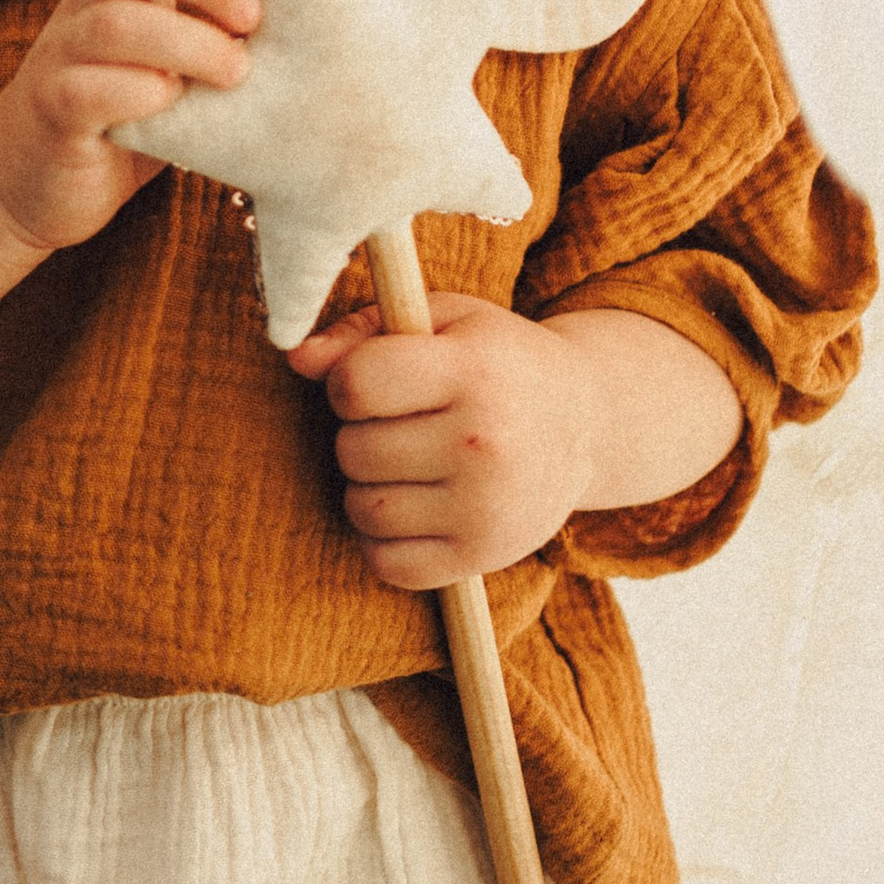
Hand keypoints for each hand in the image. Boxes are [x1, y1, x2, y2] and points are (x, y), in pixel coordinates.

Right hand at [0, 0, 259, 252]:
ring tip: (236, 71)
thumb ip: (216, 14)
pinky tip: (174, 106)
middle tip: (255, 16)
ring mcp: (64, 57)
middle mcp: (86, 4)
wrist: (36, 177)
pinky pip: (86, 89)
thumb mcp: (174, 46)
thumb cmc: (128, 104)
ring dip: (185, 40)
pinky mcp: (55, 112)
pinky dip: (138, 92)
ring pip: (112, 22)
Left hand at [284, 294, 604, 584]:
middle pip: (354, 450)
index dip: (349, 381)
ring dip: (368, 487)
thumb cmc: (494, 361)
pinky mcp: (483, 556)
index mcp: (472, 372)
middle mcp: (483, 444)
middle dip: (361, 434)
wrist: (587, 422)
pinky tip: (414, 506)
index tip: (378, 380)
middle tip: (403, 423)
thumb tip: (296, 358)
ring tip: (408, 463)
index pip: (356, 384)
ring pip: (363, 509)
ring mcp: (486, 508)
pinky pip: (387, 563)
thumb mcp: (440, 321)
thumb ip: (360, 333)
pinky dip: (384, 539)